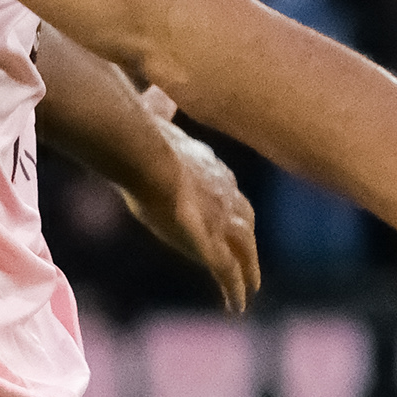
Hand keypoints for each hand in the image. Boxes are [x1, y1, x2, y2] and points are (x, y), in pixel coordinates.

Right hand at [113, 90, 259, 312]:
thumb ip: (159, 108)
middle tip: (251, 263)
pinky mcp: (210, 244)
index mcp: (213, 170)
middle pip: (245, 224)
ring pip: (243, 253)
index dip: (233, 210)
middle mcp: (225, 196)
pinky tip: (236, 307)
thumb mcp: (156, 117)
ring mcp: (220, 221)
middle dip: (248, 245)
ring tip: (248, 293)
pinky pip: (228, 273)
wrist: (148, 154)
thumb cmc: (145, 137)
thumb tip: (154, 90)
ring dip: (247, 273)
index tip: (232, 220)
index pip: (230, 194)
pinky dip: (234, 290)